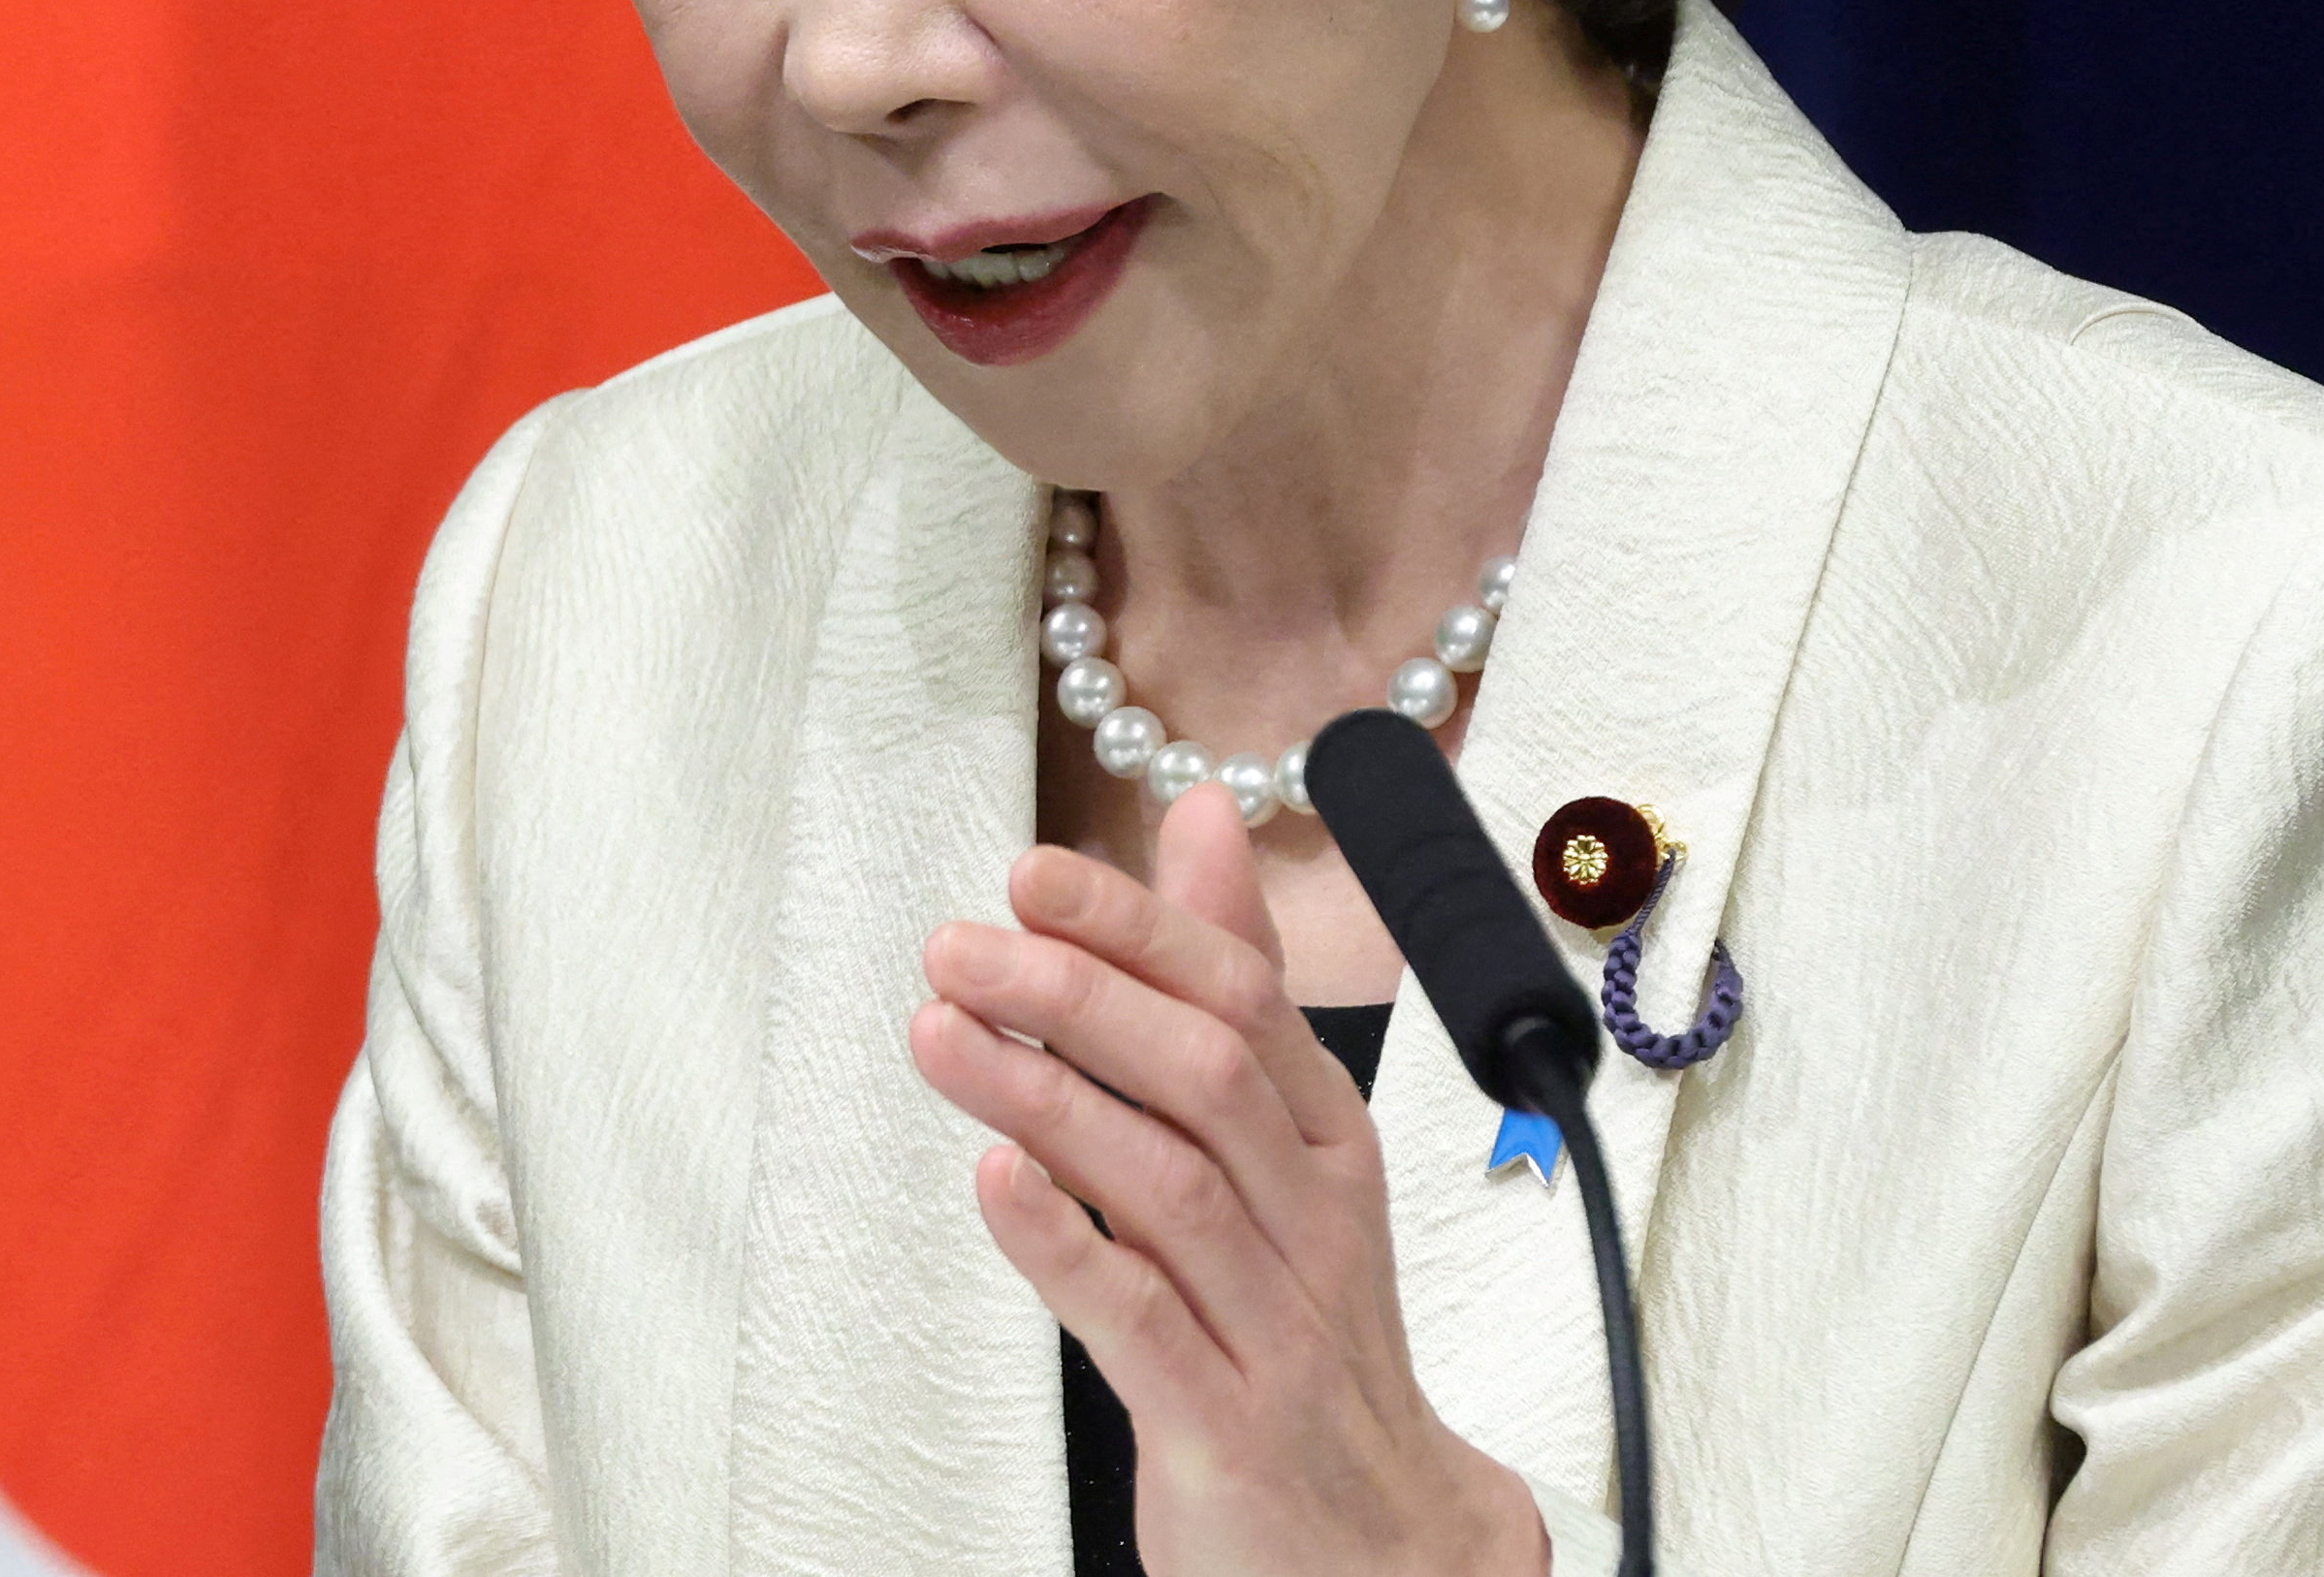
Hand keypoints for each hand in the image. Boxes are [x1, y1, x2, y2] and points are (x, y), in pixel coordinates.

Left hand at [910, 782, 1542, 1576]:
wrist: (1383, 1543)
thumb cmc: (1306, 1321)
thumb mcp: (1287, 1144)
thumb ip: (1233, 983)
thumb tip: (1199, 818)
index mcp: (1326, 1139)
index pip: (1240, 1000)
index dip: (1134, 929)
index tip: (1029, 877)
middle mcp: (1309, 1218)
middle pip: (1204, 1077)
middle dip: (1076, 998)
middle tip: (959, 948)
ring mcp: (1271, 1323)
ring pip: (1166, 1185)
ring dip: (1044, 1100)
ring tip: (940, 1035)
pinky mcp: (1225, 1422)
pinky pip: (1141, 1322)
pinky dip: (1063, 1248)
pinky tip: (992, 1186)